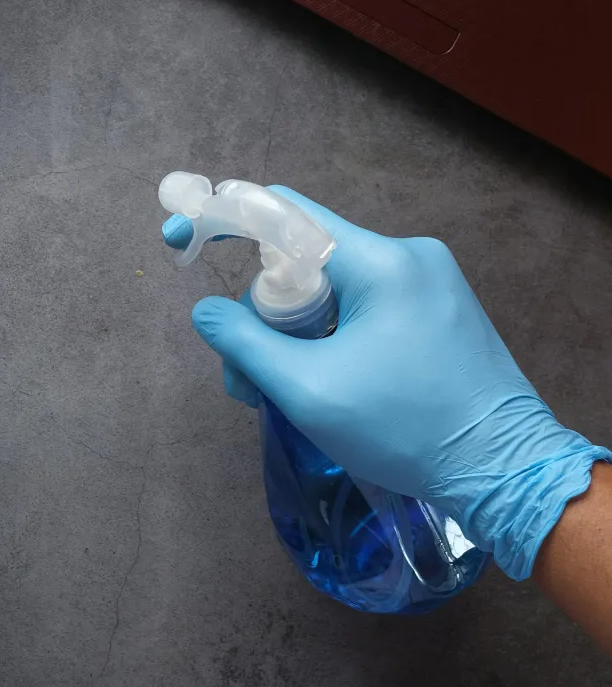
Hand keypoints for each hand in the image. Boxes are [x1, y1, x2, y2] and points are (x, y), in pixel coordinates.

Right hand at [164, 190, 609, 579]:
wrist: (507, 474)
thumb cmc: (405, 430)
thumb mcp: (308, 390)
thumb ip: (244, 343)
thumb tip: (205, 312)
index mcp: (379, 262)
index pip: (284, 212)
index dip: (222, 218)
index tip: (179, 235)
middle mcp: (407, 255)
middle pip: (303, 260)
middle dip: (262, 312)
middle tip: (245, 378)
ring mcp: (428, 281)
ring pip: (331, 288)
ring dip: (294, 333)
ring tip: (281, 395)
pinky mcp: (439, 309)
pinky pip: (363, 306)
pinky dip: (329, 336)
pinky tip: (323, 381)